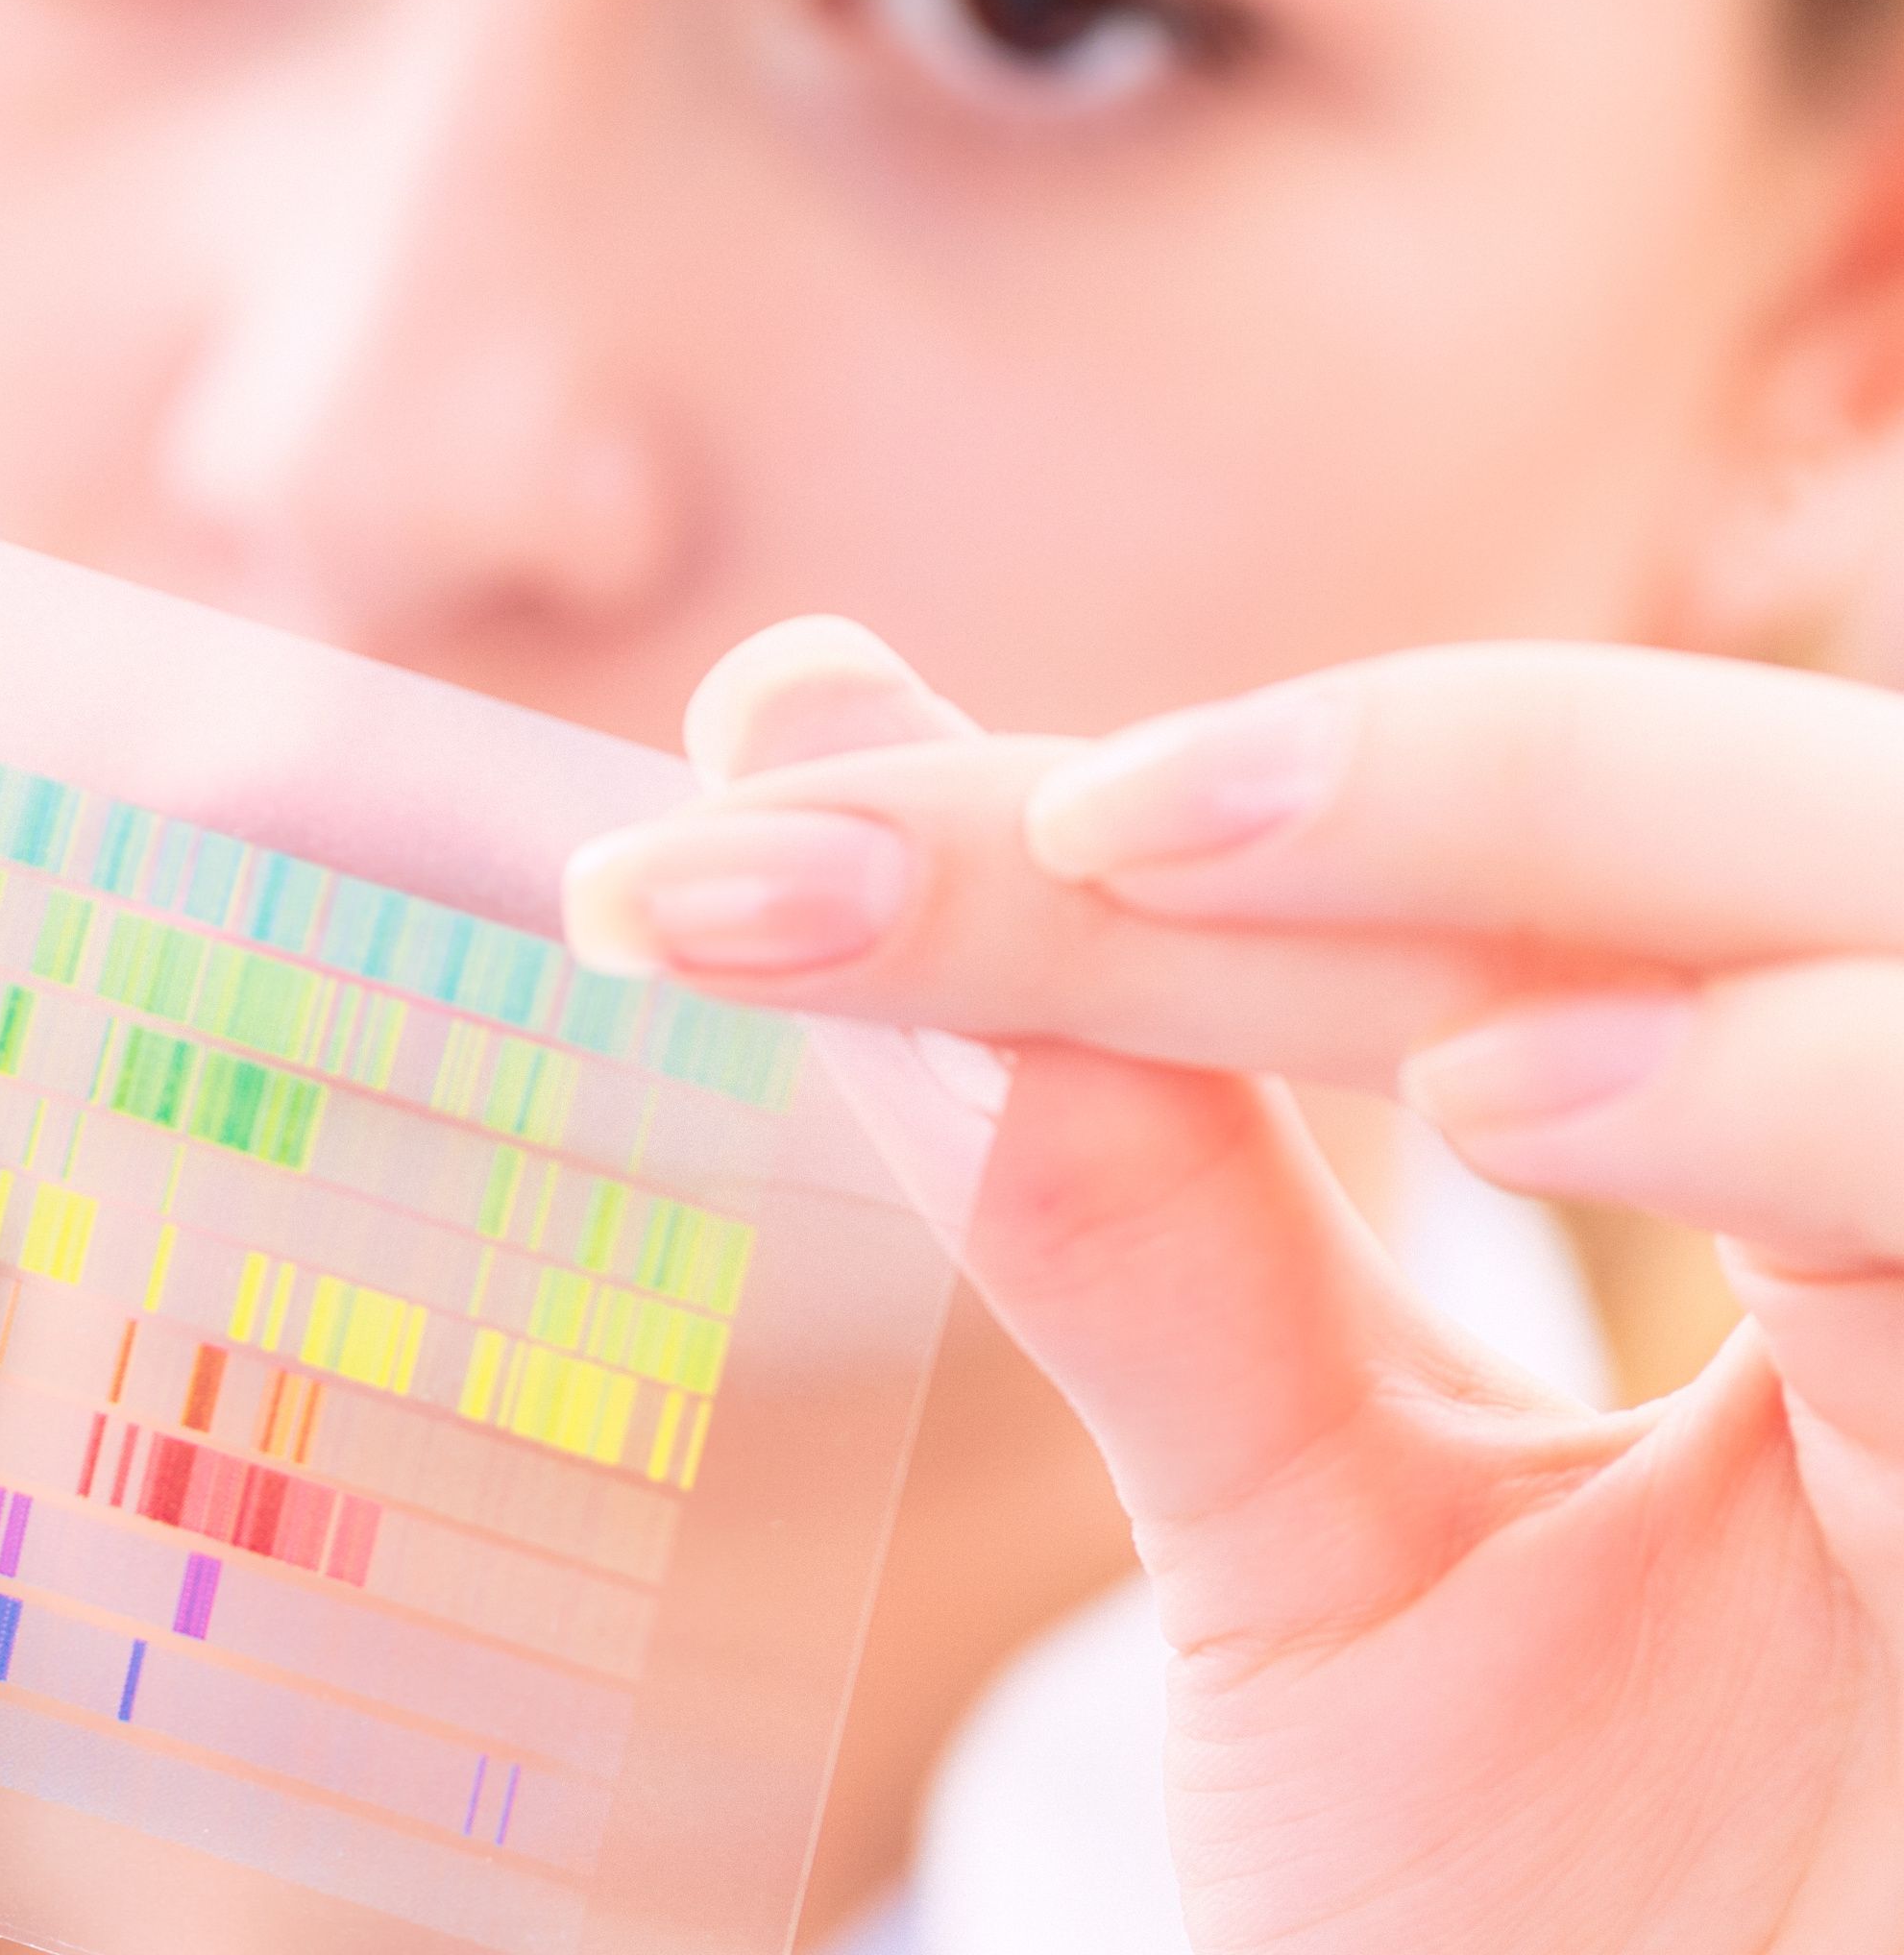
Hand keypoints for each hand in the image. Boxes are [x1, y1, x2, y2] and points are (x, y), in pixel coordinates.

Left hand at [563, 622, 1903, 1953]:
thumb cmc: (1565, 1929)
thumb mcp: (1299, 1536)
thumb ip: (1116, 1184)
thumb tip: (797, 741)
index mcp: (1827, 1179)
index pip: (1522, 879)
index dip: (1185, 792)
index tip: (783, 770)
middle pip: (1747, 820)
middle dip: (1372, 758)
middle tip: (1007, 798)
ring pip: (1894, 900)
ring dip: (1533, 833)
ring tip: (1163, 869)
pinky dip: (1793, 1096)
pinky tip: (1513, 1090)